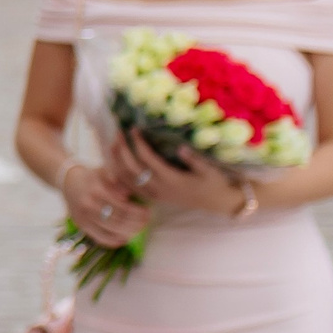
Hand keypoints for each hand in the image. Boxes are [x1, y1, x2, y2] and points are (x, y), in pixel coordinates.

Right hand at [59, 159, 143, 247]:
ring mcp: (83, 217)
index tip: (147, 211)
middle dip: (135, 223)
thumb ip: (117, 180)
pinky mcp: (81, 225)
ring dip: (128, 232)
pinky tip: (124, 239)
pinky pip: (99, 238)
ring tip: (138, 229)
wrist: (68, 182)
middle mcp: (88, 205)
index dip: (137, 213)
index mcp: (96, 191)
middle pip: (118, 220)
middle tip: (146, 221)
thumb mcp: (105, 172)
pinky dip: (114, 241)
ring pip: (110, 231)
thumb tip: (128, 194)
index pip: (122, 207)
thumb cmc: (92, 176)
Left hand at [107, 127, 242, 217]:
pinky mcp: (154, 199)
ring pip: (127, 179)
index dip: (138, 143)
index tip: (133, 129)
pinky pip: (130, 188)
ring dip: (117, 161)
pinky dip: (119, 175)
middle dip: (123, 149)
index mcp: (172, 179)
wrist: (218, 204)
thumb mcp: (210, 170)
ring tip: (113, 144)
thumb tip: (181, 147)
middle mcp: (160, 188)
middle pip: (132, 168)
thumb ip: (194, 160)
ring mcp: (155, 195)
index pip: (148, 159)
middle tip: (118, 132)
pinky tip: (114, 163)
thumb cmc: (216, 183)